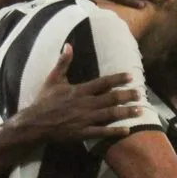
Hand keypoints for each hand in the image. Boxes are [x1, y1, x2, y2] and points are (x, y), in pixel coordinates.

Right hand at [12, 45, 148, 143]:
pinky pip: (102, 132)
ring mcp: (85, 119)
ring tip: (140, 110)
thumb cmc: (44, 101)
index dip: (118, 79)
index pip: (103, 82)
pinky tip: (127, 130)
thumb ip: (63, 62)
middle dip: (127, 95)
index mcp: (79, 90)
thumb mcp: (53, 79)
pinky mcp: (83, 132)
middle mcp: (85, 104)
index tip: (131, 76)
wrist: (35, 123)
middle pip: (111, 98)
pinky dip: (114, 131)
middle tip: (140, 93)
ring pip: (110, 114)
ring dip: (126, 112)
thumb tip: (68, 45)